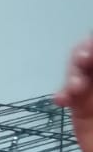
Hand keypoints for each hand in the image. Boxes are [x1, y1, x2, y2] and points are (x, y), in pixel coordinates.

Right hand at [57, 37, 92, 151]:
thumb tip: (91, 59)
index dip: (92, 44)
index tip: (90, 52)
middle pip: (89, 53)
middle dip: (84, 51)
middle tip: (84, 60)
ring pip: (77, 69)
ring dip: (72, 73)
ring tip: (75, 87)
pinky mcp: (80, 108)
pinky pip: (67, 94)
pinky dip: (62, 94)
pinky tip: (61, 101)